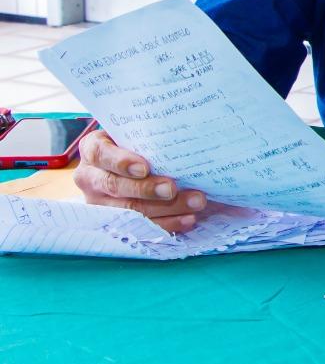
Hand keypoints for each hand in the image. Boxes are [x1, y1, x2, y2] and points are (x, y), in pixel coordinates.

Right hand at [73, 130, 206, 232]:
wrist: (124, 166)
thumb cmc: (135, 145)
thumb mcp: (135, 136)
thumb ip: (149, 139)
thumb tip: (186, 140)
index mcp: (92, 150)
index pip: (100, 155)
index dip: (121, 162)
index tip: (144, 168)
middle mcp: (90, 178)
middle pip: (115, 187)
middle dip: (147, 189)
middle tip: (172, 189)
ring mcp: (99, 203)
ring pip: (131, 210)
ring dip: (166, 208)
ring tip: (195, 202)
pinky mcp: (114, 222)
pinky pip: (142, 227)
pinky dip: (168, 223)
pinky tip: (188, 218)